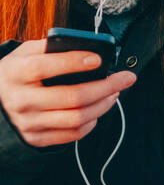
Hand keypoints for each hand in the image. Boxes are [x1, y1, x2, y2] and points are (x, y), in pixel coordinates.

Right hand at [0, 39, 136, 146]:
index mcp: (16, 73)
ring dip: (104, 104)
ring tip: (115, 91)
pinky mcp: (36, 138)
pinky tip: (99, 108)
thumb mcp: (26, 52)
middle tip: (126, 78)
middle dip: (106, 86)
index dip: (74, 62)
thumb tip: (89, 46)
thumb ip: (52, 46)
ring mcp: (29, 123)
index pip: (45, 67)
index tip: (99, 58)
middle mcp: (21, 100)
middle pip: (72, 97)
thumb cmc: (19, 71)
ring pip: (77, 117)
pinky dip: (92, 121)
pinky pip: (72, 134)